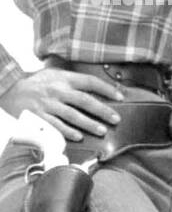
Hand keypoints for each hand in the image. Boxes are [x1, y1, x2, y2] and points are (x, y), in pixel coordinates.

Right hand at [0, 68, 122, 141]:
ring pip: (72, 115)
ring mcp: (48, 104)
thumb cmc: (35, 82)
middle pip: (84, 100)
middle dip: (102, 110)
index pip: (90, 81)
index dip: (107, 89)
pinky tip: (78, 137)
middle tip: (115, 119)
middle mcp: (57, 91)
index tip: (120, 97)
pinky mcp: (38, 116)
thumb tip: (96, 87)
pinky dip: (67, 132)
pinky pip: (55, 125)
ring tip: (101, 130)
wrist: (9, 87)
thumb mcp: (54, 74)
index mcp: (63, 79)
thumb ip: (73, 80)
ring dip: (88, 124)